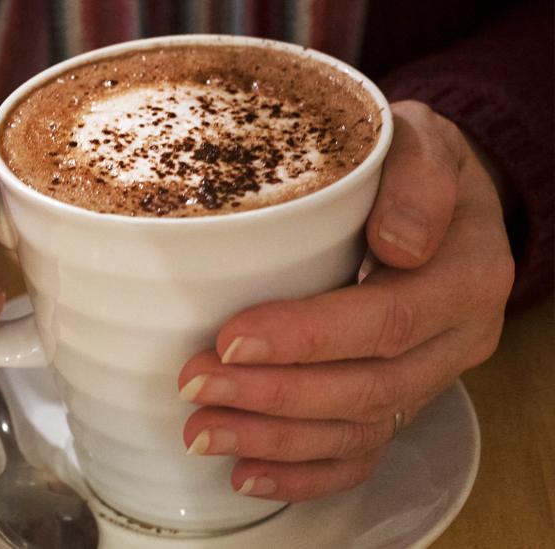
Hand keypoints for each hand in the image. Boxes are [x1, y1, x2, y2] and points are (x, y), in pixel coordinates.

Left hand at [178, 100, 514, 500]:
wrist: (438, 196)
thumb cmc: (410, 161)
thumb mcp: (421, 139)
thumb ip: (416, 175)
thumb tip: (399, 242)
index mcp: (466, 277)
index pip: (388, 321)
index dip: (309, 338)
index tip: (232, 339)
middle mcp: (457, 339)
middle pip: (369, 388)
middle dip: (275, 395)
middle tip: (196, 384)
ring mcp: (430, 377)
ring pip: (359, 430)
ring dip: (274, 439)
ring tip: (201, 433)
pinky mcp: (401, 400)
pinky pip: (361, 454)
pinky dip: (304, 474)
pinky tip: (245, 474)